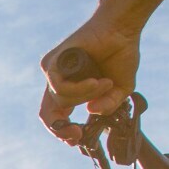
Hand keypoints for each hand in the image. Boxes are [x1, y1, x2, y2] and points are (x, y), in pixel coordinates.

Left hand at [39, 19, 142, 144]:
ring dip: (85, 96)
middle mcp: (58, 82)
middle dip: (61, 129)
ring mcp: (53, 71)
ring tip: (104, 83)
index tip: (77, 139)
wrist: (121, 29)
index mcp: (70, 91)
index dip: (62, 132)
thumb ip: (108, 104)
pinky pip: (59, 86)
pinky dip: (79, 88)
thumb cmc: (120, 55)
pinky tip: (96, 81)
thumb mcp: (120, 89)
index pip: (56, 117)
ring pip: (59, 99)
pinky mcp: (52, 61)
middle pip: (47, 114)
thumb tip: (92, 112)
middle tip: (78, 133)